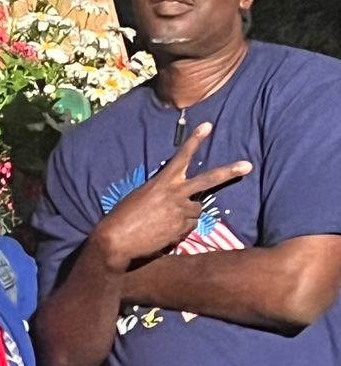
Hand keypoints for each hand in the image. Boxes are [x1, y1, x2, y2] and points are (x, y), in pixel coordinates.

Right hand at [92, 123, 251, 272]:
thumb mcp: (141, 196)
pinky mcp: (181, 230)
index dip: (195, 140)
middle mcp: (176, 194)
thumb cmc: (123, 216)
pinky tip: (162, 232)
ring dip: (187, 213)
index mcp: (162, 182)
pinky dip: (179, 229)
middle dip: (229, 172)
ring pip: (196, 210)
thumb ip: (162, 193)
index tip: (207, 126)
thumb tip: (176, 200)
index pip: (182, 157)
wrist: (117, 240)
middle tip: (247, 166)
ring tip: (166, 220)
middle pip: (208, 179)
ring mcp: (181, 212)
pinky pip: (187, 227)